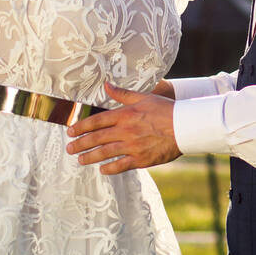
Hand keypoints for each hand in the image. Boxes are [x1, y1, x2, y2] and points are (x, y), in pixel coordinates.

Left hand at [66, 81, 180, 174]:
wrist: (185, 126)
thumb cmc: (166, 109)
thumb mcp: (144, 97)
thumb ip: (122, 93)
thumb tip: (106, 84)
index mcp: (125, 115)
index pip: (96, 121)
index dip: (81, 127)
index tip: (70, 131)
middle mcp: (125, 131)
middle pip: (97, 138)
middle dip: (80, 144)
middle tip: (69, 148)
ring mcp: (132, 146)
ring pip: (105, 153)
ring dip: (90, 157)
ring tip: (80, 160)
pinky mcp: (141, 159)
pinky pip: (120, 165)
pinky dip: (109, 168)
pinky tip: (102, 170)